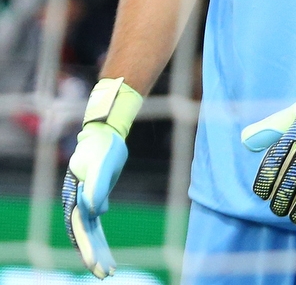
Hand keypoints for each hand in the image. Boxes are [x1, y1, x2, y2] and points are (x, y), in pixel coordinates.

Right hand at [62, 123, 126, 278]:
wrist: (105, 136)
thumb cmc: (103, 147)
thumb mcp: (102, 162)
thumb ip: (98, 184)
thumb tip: (94, 210)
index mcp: (74, 195)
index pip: (79, 225)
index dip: (86, 245)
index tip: (93, 263)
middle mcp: (77, 202)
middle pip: (84, 234)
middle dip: (92, 255)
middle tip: (104, 274)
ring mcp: (86, 204)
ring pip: (91, 234)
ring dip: (98, 253)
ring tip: (109, 272)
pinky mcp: (96, 203)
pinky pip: (97, 227)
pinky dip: (102, 242)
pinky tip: (109, 257)